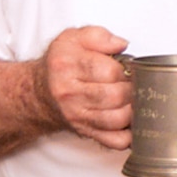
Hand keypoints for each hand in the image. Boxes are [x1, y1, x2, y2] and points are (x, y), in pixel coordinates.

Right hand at [35, 26, 131, 147]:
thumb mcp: (72, 39)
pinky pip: (115, 141)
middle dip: (133, 89)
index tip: (129, 68)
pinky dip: (130, 134)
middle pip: (115, 96)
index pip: (108, 71)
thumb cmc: (61, 65)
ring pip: (117, 119)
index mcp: (67, 67)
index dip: (126, 69)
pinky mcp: (86, 132)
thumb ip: (98, 36)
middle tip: (134, 84)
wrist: (41, 92)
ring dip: (133, 109)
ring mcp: (77, 116)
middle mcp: (69, 94)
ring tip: (133, 99)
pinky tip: (131, 121)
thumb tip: (121, 44)